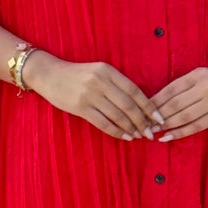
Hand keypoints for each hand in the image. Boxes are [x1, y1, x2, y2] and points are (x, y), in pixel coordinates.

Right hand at [22, 52, 163, 139]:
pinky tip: (124, 136)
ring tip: (139, 136)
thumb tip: (138, 105)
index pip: (134, 90)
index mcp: (108, 71)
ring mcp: (90, 94)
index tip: (158, 118)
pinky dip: (116, 131)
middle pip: (128, 105)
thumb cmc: (76, 75)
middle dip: (142, 121)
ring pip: (117, 115)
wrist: (49, 74)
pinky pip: (103, 122)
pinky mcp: (80, 107)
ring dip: (131, 128)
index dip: (148, 106)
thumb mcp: (98, 72)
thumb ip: (115, 84)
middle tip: (150, 132)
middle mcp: (100, 81)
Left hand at [148, 55, 207, 141]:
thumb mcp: (201, 75)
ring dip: (166, 125)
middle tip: (143, 123)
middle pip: (175, 104)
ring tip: (152, 131)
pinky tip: (167, 137)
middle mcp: (204, 88)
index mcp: (197, 75)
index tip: (142, 109)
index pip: (171, 89)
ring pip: (184, 116)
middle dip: (157, 115)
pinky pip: (196, 126)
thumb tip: (158, 101)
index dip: (155, 101)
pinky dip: (180, 132)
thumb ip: (183, 86)